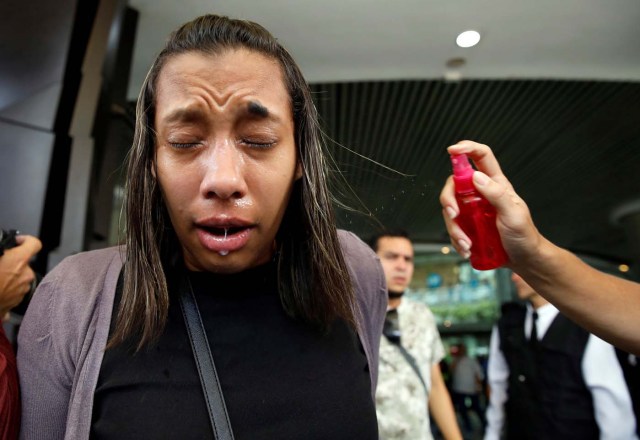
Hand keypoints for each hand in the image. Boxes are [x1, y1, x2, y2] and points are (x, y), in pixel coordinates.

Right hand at [0, 235, 41, 316]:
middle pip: (24, 263)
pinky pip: (14, 291)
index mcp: (19, 260)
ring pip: (19, 277)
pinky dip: (7, 289)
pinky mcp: (16, 302)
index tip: (17, 242)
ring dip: (10, 277)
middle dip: (13, 262)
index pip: (34, 243)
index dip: (26, 240)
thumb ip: (0, 250)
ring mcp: (22, 289)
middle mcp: (25, 274)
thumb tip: (2, 248)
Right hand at [439, 141, 544, 268]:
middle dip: (448, 199)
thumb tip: (476, 176)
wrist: (524, 259)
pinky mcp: (467, 225)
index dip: (467, 149)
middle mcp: (480, 193)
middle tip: (454, 215)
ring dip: (454, 228)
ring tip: (467, 244)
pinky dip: (456, 240)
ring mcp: (472, 209)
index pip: (481, 157)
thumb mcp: (513, 215)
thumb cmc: (524, 235)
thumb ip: (497, 195)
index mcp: (496, 184)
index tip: (452, 150)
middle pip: (455, 184)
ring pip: (451, 209)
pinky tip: (467, 249)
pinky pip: (453, 227)